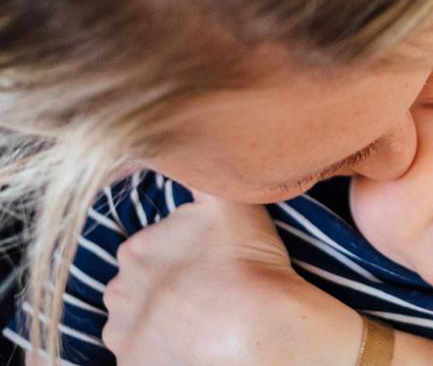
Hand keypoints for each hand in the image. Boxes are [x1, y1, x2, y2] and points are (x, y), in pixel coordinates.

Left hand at [102, 194, 362, 365]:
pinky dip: (163, 352)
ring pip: (139, 325)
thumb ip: (202, 172)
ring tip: (203, 321)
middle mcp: (119, 293)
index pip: (149, 251)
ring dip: (162, 322)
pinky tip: (193, 345)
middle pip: (139, 288)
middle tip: (206, 292)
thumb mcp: (227, 200)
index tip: (208, 264)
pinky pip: (144, 357)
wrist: (257, 326)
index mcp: (135, 249)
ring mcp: (125, 336)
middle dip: (165, 290)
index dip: (180, 258)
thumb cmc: (246, 261)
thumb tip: (188, 144)